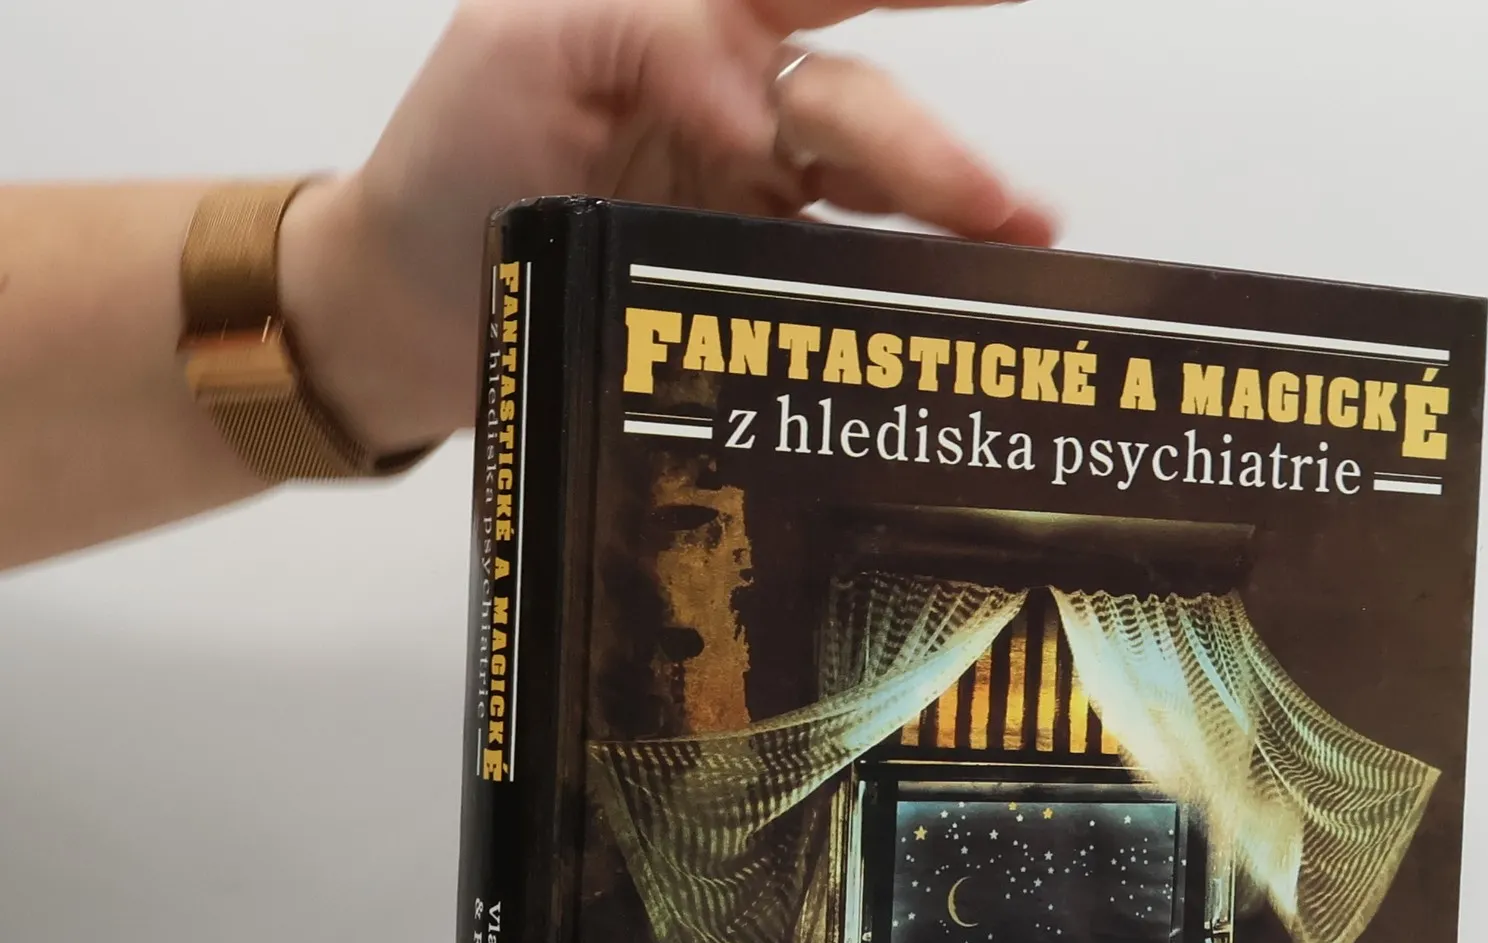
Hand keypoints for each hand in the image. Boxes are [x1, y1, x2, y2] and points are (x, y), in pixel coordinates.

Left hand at [279, 0, 1052, 454]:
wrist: (410, 314)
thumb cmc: (448, 170)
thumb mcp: (516, 51)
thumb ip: (644, 33)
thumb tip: (755, 96)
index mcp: (686, 24)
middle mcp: (737, 105)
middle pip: (857, 110)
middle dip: (933, 151)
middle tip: (999, 207)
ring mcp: (753, 200)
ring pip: (871, 191)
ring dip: (949, 212)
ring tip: (1023, 241)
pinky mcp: (749, 284)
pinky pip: (843, 274)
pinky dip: (903, 286)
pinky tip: (956, 300)